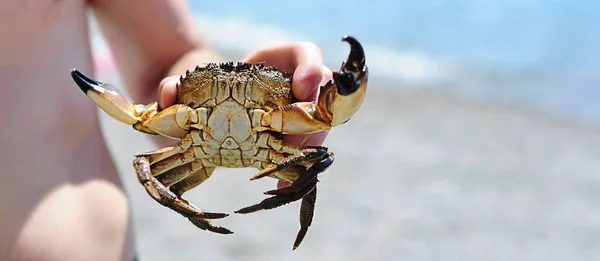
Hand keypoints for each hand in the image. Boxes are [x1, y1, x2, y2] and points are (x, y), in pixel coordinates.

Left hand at [157, 42, 332, 187]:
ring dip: (308, 147)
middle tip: (292, 139)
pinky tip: (281, 182)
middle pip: (324, 97)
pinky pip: (308, 150)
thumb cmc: (208, 89)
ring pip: (321, 126)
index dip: (311, 69)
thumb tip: (167, 97)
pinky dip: (296, 167)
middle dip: (314, 118)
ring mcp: (302, 113)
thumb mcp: (193, 84)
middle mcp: (298, 86)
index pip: (308, 55)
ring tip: (284, 167)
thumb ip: (177, 86)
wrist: (213, 108)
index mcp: (280, 61)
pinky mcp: (297, 137)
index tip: (300, 87)